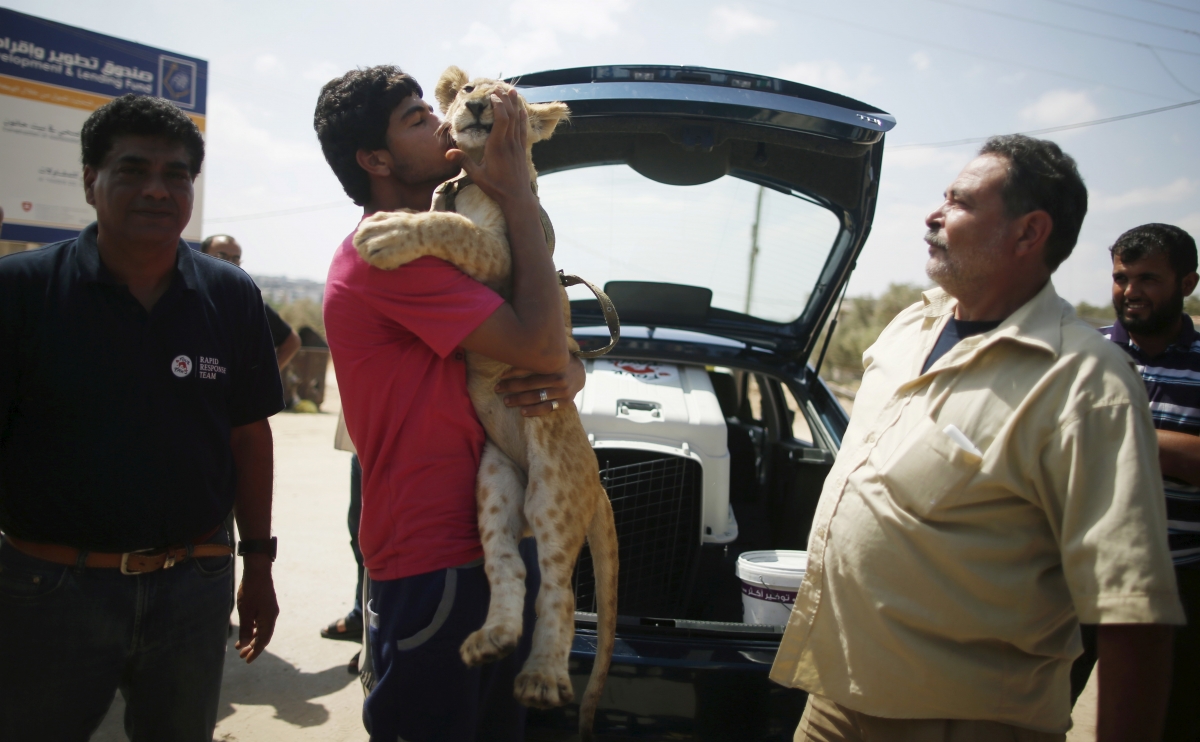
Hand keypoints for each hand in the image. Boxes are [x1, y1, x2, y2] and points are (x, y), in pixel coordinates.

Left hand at [235, 557, 278, 662]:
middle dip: (252, 647)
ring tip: (240, 645)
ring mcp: (270, 611)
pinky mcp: (267, 606)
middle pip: (263, 637)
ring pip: (262, 630)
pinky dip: (253, 629)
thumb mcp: (245, 612)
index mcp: (269, 620)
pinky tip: (246, 630)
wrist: (258, 572)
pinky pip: (261, 622)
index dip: (255, 652)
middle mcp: (272, 617)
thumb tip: (244, 645)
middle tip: (241, 655)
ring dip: (251, 638)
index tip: (246, 660)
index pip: (263, 641)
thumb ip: (245, 629)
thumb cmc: (251, 591)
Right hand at [445, 88, 534, 211]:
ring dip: (514, 104)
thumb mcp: (477, 176)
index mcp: (497, 147)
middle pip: (510, 116)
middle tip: (499, 87)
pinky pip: (523, 129)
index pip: (501, 120)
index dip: (498, 105)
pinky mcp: (523, 150)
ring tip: (511, 90)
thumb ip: (463, 162)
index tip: (492, 95)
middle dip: (505, 100)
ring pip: (517, 120)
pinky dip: (522, 117)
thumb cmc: (495, 187)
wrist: (517, 197)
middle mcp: (509, 143)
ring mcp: (518, 146)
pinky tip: (521, 110)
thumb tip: (447, 153)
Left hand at [498, 356, 585, 416]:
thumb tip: (512, 351)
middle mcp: (559, 377)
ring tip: (506, 401)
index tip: (501, 376)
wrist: (580, 374)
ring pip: (537, 397)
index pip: (530, 368)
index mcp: (555, 363)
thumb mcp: (550, 355)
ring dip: (519, 399)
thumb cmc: (559, 362)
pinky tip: (522, 412)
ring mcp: (563, 391)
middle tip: (498, 388)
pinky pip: (547, 408)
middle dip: (512, 386)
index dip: (513, 372)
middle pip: (531, 384)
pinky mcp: (565, 402)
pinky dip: (534, 410)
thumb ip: (536, 355)